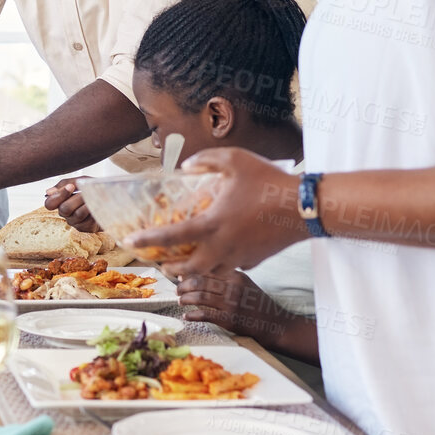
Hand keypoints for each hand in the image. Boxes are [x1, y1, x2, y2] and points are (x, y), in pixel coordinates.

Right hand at [44, 178, 96, 231]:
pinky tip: (98, 206)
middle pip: (64, 209)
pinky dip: (94, 211)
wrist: (109, 198)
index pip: (49, 203)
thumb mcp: (78, 181)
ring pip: (78, 215)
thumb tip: (48, 192)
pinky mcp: (85, 228)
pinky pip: (88, 221)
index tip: (71, 187)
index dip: (58, 196)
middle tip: (86, 192)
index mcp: (60, 202)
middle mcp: (65, 213)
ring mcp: (74, 222)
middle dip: (76, 199)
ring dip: (86, 204)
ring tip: (94, 197)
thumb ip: (64, 184)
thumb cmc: (90, 189)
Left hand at [126, 148, 302, 272]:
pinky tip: (219, 255)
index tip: (129, 242)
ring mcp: (239, 257)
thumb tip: (187, 166)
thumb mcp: (235, 160)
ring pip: (209, 273)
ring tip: (187, 263)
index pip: (171, 237)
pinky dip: (219, 266)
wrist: (305, 207)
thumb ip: (206, 160)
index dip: (147, 241)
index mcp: (212, 224)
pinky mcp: (254, 261)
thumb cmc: (269, 181)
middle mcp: (222, 246)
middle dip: (171, 269)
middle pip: (188, 269)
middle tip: (162, 263)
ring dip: (194, 271)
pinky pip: (231, 268)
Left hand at [175, 271, 287, 338]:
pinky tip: (186, 316)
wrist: (274, 323)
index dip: (190, 273)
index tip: (180, 276)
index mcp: (236, 276)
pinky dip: (192, 315)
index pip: (207, 270)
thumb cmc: (257, 303)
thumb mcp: (245, 284)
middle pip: (200, 282)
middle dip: (184, 285)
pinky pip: (204, 314)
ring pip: (200, 297)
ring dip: (186, 299)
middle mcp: (233, 287)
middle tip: (177, 289)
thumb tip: (198, 274)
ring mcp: (231, 303)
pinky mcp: (229, 319)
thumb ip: (225, 278)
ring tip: (180, 301)